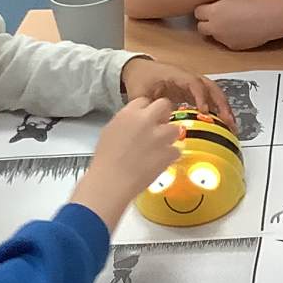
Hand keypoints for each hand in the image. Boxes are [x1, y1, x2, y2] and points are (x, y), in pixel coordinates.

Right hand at [72, 98, 184, 225]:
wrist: (111, 182)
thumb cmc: (106, 161)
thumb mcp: (109, 132)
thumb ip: (125, 121)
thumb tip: (134, 122)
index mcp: (128, 113)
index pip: (144, 100)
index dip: (146, 110)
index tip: (147, 117)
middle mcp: (146, 120)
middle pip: (164, 105)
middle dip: (164, 115)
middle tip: (160, 126)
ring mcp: (159, 136)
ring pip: (175, 128)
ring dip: (170, 136)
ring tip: (160, 147)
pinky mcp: (168, 153)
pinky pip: (176, 150)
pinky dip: (170, 156)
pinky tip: (160, 161)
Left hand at [121, 58, 233, 127]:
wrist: (138, 70)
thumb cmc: (140, 79)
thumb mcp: (139, 93)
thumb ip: (145, 107)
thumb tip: (152, 123)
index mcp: (175, 75)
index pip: (193, 83)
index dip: (200, 96)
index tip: (204, 111)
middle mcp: (188, 78)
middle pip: (210, 87)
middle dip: (221, 103)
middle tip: (228, 121)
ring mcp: (192, 84)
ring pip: (213, 93)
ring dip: (223, 107)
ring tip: (231, 125)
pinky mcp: (192, 92)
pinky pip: (209, 99)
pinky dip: (217, 110)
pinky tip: (223, 125)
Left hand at [194, 0, 282, 51]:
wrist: (270, 16)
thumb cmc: (256, 2)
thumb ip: (220, 3)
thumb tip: (214, 5)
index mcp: (214, 11)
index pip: (197, 12)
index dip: (204, 11)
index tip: (209, 9)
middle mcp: (215, 26)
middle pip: (201, 28)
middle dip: (207, 24)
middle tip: (217, 19)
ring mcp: (223, 38)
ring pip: (214, 36)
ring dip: (220, 31)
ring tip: (234, 24)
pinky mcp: (233, 47)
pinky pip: (227, 43)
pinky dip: (231, 38)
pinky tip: (243, 31)